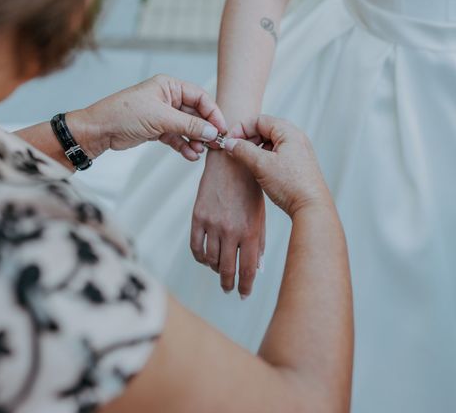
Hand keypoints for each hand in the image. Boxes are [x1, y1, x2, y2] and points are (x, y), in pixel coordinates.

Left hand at [72, 75, 227, 160]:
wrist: (99, 130)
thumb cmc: (124, 114)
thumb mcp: (161, 118)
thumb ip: (189, 125)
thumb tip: (213, 132)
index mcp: (169, 86)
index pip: (200, 97)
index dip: (213, 113)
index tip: (221, 129)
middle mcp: (168, 98)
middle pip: (196, 114)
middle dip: (205, 130)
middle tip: (215, 145)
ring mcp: (163, 115)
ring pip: (187, 128)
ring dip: (195, 140)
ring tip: (199, 152)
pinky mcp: (157, 129)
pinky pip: (177, 137)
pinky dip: (184, 146)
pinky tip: (190, 155)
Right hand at [191, 151, 264, 298]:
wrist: (230, 160)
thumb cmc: (250, 187)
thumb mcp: (259, 213)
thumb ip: (259, 241)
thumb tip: (256, 268)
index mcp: (251, 230)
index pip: (247, 269)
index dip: (245, 286)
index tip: (244, 294)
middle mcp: (231, 230)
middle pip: (227, 270)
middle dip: (229, 284)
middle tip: (230, 290)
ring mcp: (213, 224)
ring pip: (210, 260)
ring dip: (215, 270)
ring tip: (219, 272)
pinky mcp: (198, 217)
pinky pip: (196, 247)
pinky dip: (200, 257)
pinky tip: (206, 259)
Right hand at [225, 115, 328, 217]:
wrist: (311, 207)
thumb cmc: (291, 185)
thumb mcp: (261, 164)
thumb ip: (243, 150)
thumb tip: (230, 143)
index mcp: (289, 132)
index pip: (259, 120)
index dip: (241, 128)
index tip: (229, 141)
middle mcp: (296, 138)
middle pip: (265, 129)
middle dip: (247, 138)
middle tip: (234, 150)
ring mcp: (298, 151)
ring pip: (270, 142)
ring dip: (255, 148)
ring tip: (244, 160)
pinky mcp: (297, 164)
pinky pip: (277, 153)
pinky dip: (264, 157)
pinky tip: (256, 168)